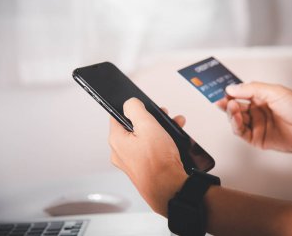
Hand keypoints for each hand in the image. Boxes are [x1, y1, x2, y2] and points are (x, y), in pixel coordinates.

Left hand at [108, 98, 186, 215]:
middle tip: (164, 116)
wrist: (170, 189)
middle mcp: (121, 152)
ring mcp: (132, 161)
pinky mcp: (144, 168)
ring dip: (160, 129)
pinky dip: (162, 142)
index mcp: (116, 140)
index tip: (144, 107)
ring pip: (145, 137)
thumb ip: (135, 108)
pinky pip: (151, 149)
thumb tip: (130, 103)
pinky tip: (174, 141)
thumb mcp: (147, 125)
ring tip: (174, 127)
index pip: (118, 115)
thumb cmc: (158, 163)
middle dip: (152, 119)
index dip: (133, 108)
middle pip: (134, 126)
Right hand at [216, 82, 291, 153]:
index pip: (240, 94)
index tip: (220, 89)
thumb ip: (251, 89)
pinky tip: (236, 118)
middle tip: (221, 100)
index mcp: (261, 98)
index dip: (230, 92)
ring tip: (232, 107)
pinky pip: (241, 132)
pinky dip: (236, 125)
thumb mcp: (274, 91)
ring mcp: (256, 125)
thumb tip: (231, 88)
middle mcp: (257, 111)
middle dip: (227, 103)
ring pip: (236, 120)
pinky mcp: (257, 139)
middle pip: (235, 107)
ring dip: (231, 113)